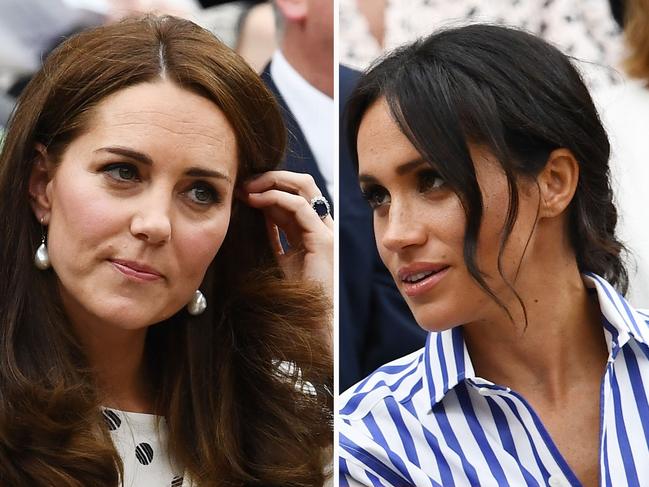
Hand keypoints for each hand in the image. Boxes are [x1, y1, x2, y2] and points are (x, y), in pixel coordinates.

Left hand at [240, 171, 332, 300]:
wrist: (314, 321)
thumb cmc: (298, 294)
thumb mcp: (282, 258)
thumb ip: (275, 235)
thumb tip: (258, 212)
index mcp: (313, 230)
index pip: (295, 194)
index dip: (269, 186)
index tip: (244, 189)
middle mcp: (322, 225)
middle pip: (301, 184)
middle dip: (271, 177)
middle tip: (244, 183)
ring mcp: (326, 230)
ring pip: (303, 187)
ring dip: (271, 182)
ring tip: (247, 188)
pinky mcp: (323, 240)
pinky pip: (300, 207)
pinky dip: (276, 198)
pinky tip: (257, 201)